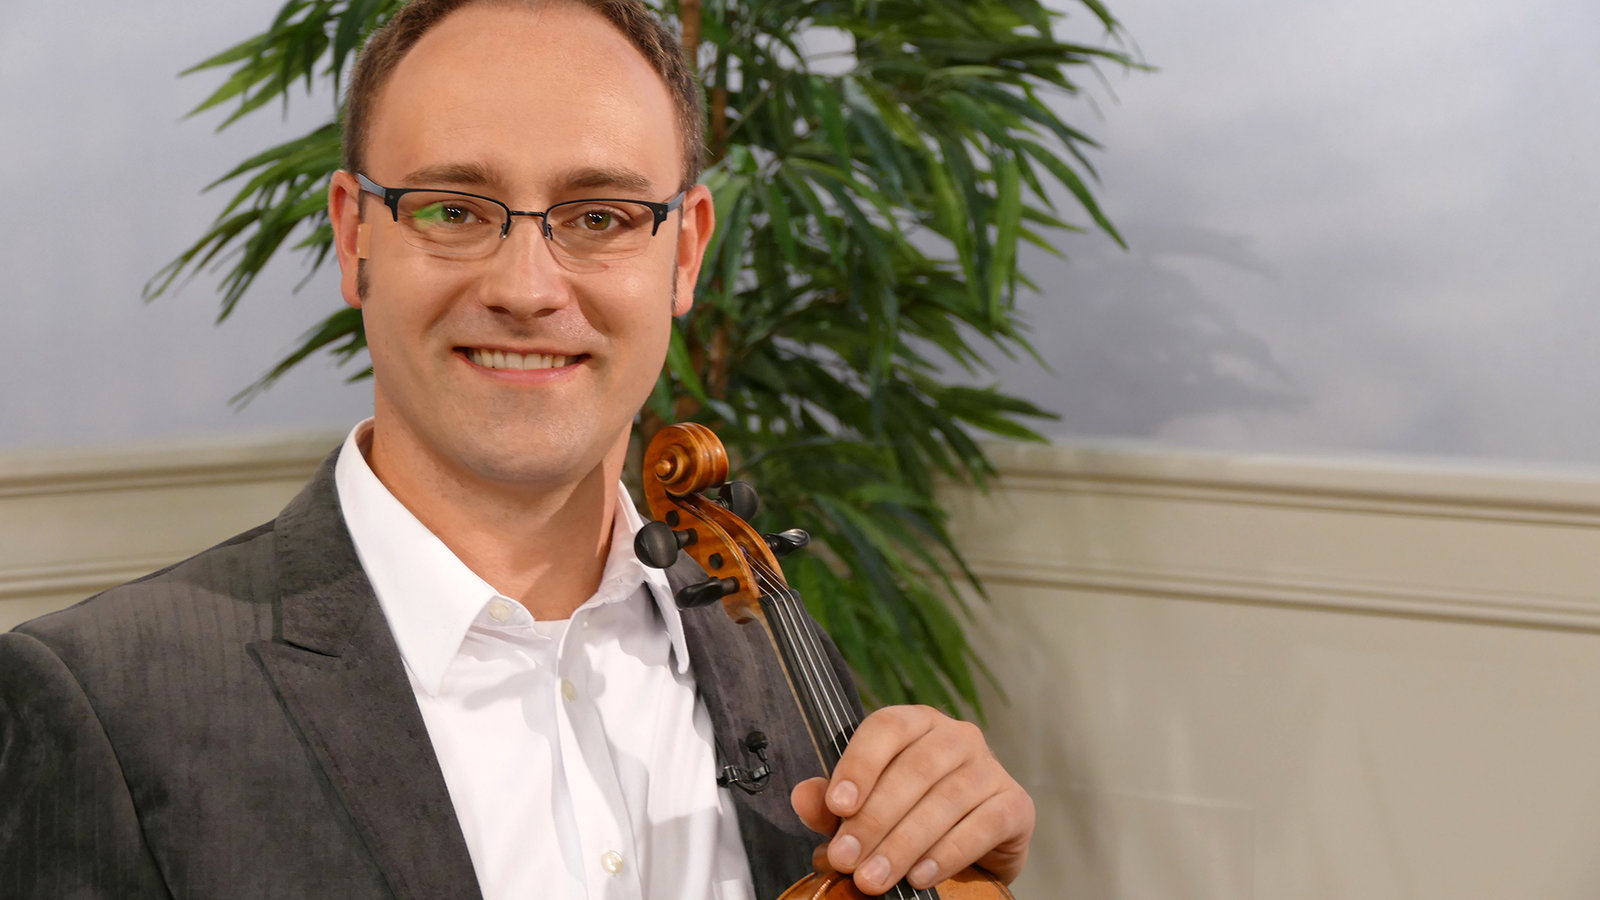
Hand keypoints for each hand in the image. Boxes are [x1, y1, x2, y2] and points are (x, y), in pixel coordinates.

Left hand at [789, 705, 1034, 894]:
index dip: (860, 764)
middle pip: (914, 770)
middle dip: (874, 820)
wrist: (972, 846)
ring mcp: (990, 768)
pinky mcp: (1016, 805)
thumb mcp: (865, 807)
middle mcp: (956, 736)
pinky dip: (949, 853)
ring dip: (905, 844)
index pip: (886, 728)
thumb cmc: (911, 815)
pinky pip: (983, 826)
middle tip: (847, 860)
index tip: (838, 806)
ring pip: (946, 800)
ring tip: (875, 878)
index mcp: (916, 723)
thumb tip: (802, 797)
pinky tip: (921, 876)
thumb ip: (832, 803)